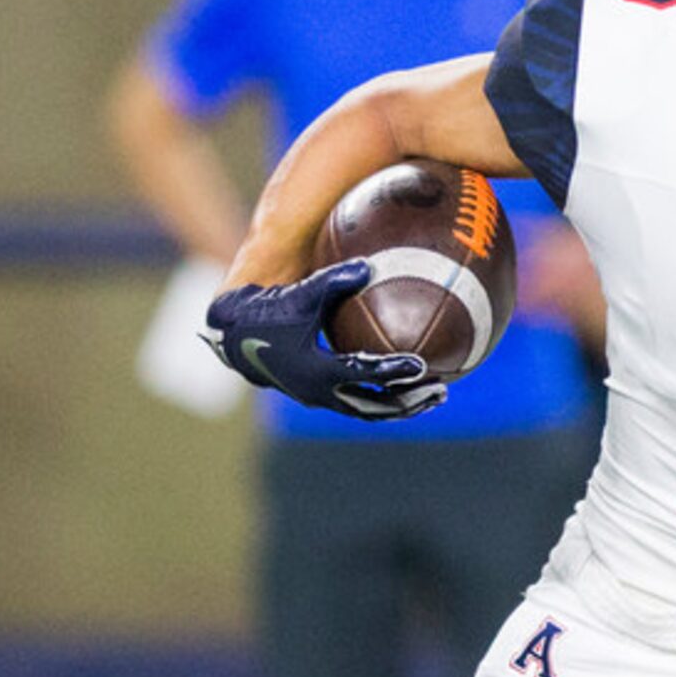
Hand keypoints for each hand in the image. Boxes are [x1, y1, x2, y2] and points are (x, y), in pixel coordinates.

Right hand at [200, 261, 446, 419]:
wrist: (236, 335)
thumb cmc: (270, 311)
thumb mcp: (302, 294)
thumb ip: (335, 280)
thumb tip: (370, 265)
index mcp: (317, 371)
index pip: (363, 374)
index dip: (394, 371)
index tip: (422, 365)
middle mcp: (320, 392)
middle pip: (374, 406)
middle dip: (408, 402)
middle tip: (439, 391)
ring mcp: (321, 399)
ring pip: (368, 410)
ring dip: (401, 407)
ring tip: (434, 397)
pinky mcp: (321, 396)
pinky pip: (359, 404)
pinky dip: (384, 400)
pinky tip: (408, 388)